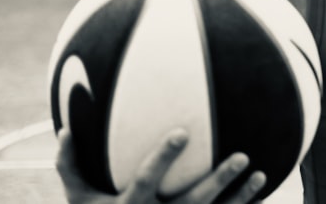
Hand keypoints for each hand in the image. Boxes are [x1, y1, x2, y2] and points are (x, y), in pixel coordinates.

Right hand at [56, 128, 266, 202]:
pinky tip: (262, 193)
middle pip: (193, 202)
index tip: (183, 131)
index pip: (148, 180)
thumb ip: (70, 165)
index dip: (164, 158)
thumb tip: (64, 128)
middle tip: (242, 155)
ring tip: (261, 174)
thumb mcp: (76, 199)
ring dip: (240, 197)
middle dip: (218, 181)